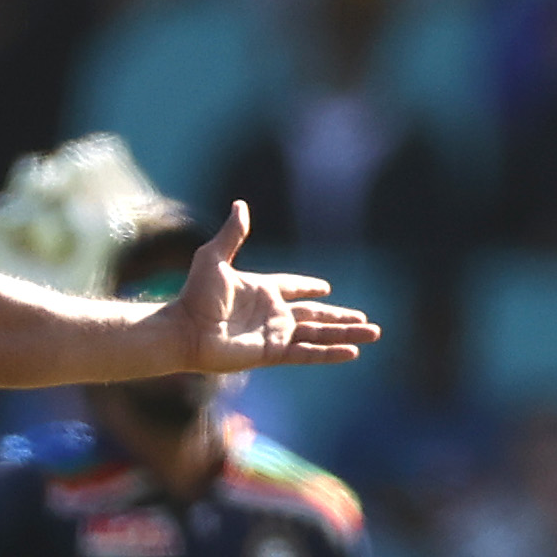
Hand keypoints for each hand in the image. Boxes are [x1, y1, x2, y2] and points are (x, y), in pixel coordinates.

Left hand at [171, 201, 382, 372]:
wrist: (183, 331)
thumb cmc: (195, 295)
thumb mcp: (213, 258)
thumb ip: (232, 234)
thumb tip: (240, 204)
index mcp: (260, 290)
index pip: (291, 287)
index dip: (307, 287)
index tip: (325, 288)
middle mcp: (270, 313)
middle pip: (314, 314)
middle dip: (339, 317)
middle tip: (365, 319)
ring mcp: (272, 334)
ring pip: (318, 333)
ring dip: (345, 334)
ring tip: (373, 333)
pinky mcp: (271, 353)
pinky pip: (307, 353)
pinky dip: (330, 353)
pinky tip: (352, 352)